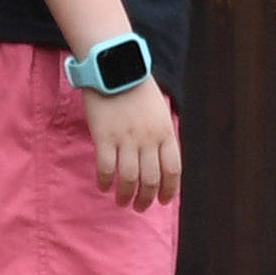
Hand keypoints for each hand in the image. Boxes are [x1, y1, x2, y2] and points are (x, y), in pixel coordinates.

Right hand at [83, 78, 181, 208]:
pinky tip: (103, 186)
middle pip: (151, 179)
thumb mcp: (158, 110)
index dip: (168, 190)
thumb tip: (160, 159)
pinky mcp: (104, 136)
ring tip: (122, 201)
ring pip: (129, 179)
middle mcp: (148, 139)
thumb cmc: (136, 87)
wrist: (114, 66)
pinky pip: (106, 168)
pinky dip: (104, 181)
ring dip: (126, 196)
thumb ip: (161, 134)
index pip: (172, 170)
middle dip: (146, 199)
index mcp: (165, 132)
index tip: (162, 201)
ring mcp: (126, 139)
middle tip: (139, 207)